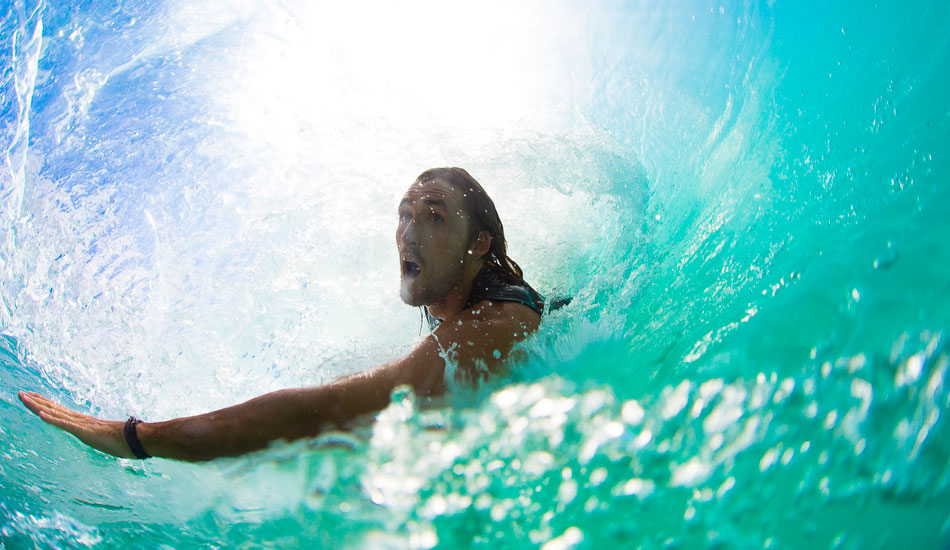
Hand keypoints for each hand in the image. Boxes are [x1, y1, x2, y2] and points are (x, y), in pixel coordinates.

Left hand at [18, 391, 133, 458]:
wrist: (138, 439)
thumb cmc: (127, 441)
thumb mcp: (109, 441)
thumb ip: (105, 438)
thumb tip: (109, 439)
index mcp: (85, 423)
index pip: (61, 412)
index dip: (46, 404)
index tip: (34, 397)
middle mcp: (81, 420)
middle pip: (54, 409)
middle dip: (36, 402)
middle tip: (21, 393)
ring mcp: (82, 425)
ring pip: (56, 414)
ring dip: (38, 407)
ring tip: (24, 398)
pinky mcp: (85, 432)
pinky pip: (65, 425)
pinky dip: (52, 420)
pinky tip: (40, 415)